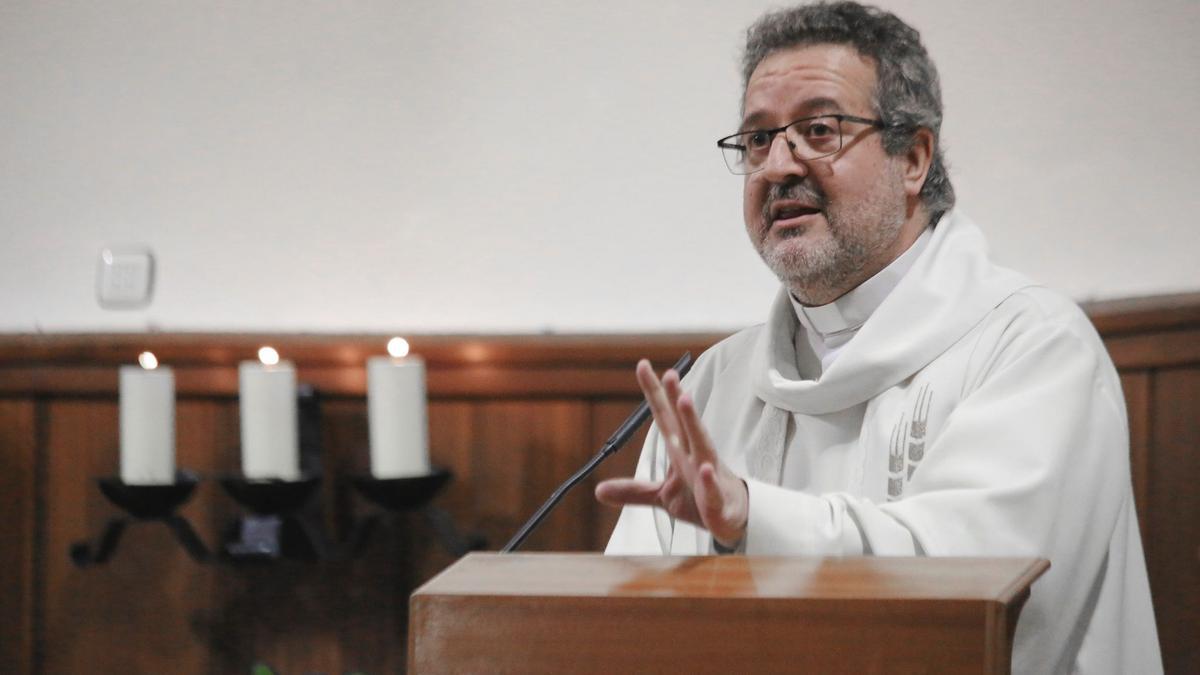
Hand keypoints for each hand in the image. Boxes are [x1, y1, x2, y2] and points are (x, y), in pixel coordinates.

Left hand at [595, 359, 748, 547]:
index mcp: (680, 451)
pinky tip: (706, 469)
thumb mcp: (662, 495)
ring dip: (693, 422)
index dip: (654, 393)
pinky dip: (709, 480)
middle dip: (676, 398)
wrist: (732, 521)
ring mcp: (708, 475)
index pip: (664, 417)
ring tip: (685, 400)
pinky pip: (713, 489)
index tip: (642, 365)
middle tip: (669, 373)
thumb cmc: (700, 499)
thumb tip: (599, 490)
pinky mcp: (718, 500)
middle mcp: (694, 456)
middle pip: (682, 423)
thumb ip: (633, 490)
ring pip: (701, 444)